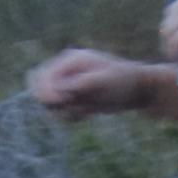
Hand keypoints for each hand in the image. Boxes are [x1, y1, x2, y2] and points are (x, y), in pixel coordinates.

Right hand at [26, 47, 164, 118]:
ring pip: (49, 105)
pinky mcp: (72, 99)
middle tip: (73, 105)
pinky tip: (86, 113)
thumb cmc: (123, 80)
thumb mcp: (104, 81)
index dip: (47, 91)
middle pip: (40, 90)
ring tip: (85, 109)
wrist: (137, 90)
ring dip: (64, 111)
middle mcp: (65, 72)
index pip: (42, 76)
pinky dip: (70, 116)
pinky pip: (60, 112)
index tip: (64, 101)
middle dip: (53, 103)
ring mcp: (67, 85)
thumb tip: (58, 89)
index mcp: (70, 61)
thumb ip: (80, 84)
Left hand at [156, 0, 177, 55]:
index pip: (173, 9)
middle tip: (173, 51)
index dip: (172, 25)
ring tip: (176, 58)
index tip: (176, 38)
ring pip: (169, 31)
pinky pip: (177, 40)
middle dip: (167, 37)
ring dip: (169, 47)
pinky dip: (176, 52)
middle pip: (167, 20)